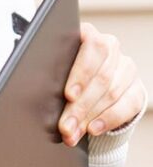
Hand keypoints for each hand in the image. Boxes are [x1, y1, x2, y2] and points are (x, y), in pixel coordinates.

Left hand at [59, 23, 147, 145]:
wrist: (83, 86)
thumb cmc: (59, 73)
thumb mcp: (51, 66)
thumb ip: (47, 68)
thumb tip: (30, 85)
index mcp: (87, 34)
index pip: (91, 47)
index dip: (81, 73)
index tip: (68, 95)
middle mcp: (110, 48)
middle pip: (101, 76)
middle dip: (80, 105)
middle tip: (65, 125)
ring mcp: (126, 68)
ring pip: (112, 93)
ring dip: (89, 117)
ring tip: (72, 132)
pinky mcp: (136, 89)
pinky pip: (127, 106)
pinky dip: (108, 119)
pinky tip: (93, 129)